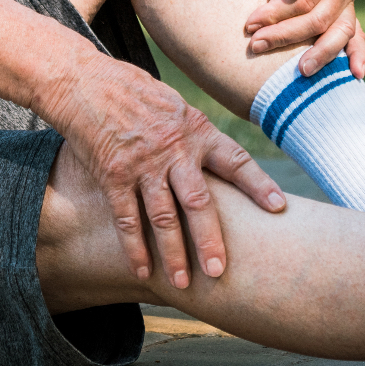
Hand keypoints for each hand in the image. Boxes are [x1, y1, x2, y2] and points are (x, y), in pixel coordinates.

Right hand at [44, 56, 283, 287]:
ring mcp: (142, 164)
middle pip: (198, 201)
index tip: (278, 207)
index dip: (258, 184)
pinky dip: (135, 248)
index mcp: (196, 129)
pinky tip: (143, 270)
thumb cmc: (134, 91)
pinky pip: (127, 219)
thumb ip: (195, 135)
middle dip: (210, 240)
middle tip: (220, 271)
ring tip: (184, 284)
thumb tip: (219, 161)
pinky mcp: (113, 175)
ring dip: (174, 254)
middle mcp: (173, 149)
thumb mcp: (175, 105)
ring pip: (163, 218)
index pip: (235, 160)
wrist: (85, 81)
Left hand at [252, 0, 364, 76]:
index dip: (275, 14)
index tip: (249, 24)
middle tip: (256, 45)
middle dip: (286, 36)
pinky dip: (358, 54)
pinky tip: (355, 73)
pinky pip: (357, 33)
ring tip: (301, 71)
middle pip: (318, 19)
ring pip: (340, 31)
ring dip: (321, 53)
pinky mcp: (346, 7)